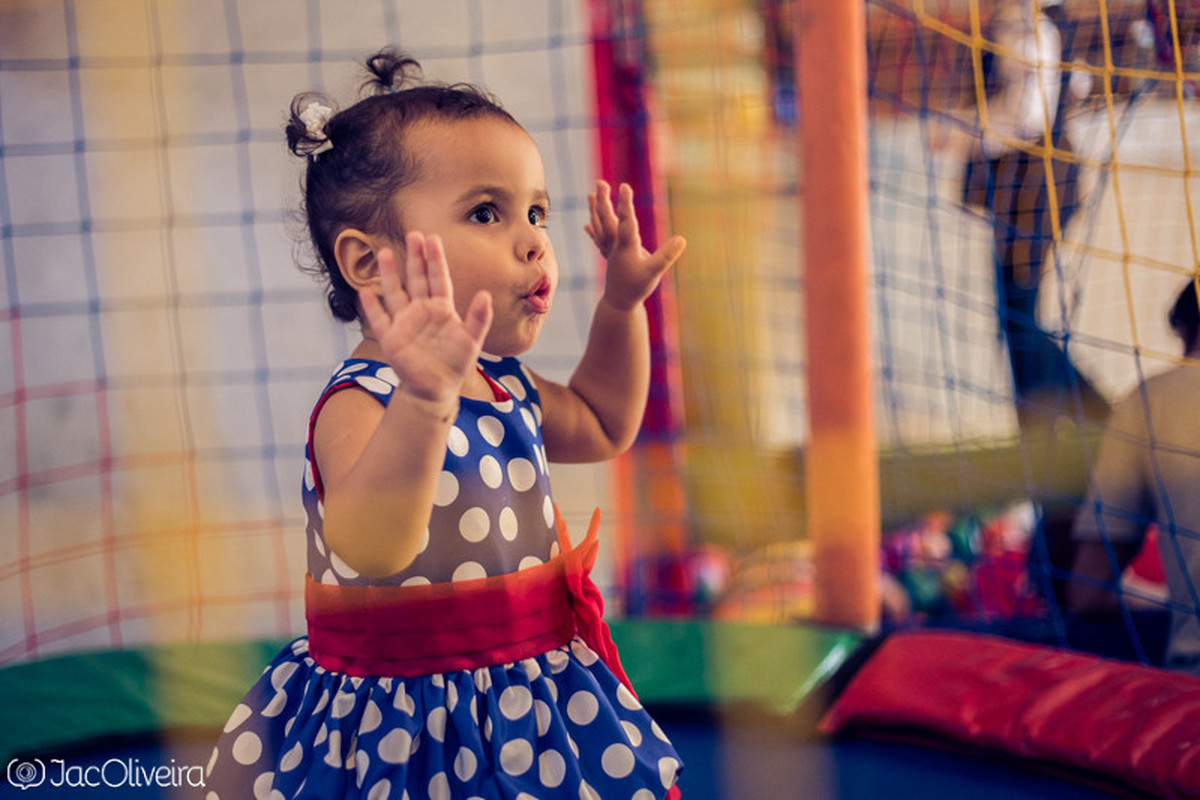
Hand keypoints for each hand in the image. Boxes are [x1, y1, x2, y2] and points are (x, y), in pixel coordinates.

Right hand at [359, 232, 492, 407]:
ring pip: (395, 293)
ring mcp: (404, 323)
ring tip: (386, 253)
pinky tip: (365, 292)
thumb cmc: (456, 363)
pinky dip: (371, 307)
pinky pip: (379, 319)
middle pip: (417, 279)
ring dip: (390, 274)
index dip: (435, 260)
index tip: (432, 238)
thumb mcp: (472, 341)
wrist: (436, 388)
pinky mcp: (391, 338)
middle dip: (415, 258)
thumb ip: (479, 318)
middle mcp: (422, 311)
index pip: (438, 279)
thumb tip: (485, 295)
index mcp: (442, 309)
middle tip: (413, 234)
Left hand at [585, 180, 685, 311]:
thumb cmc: (637, 287)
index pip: (626, 220)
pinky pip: (599, 240)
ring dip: (596, 210)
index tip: (624, 186)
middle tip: (601, 182)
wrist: (619, 305)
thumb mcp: (655, 272)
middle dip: (605, 200)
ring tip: (591, 194)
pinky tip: (587, 224)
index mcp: (626, 246)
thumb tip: (682, 239)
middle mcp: (615, 245)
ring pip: (601, 227)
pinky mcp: (610, 258)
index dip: (625, 203)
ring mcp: (610, 251)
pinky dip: (593, 231)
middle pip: (608, 219)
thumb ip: (667, 255)